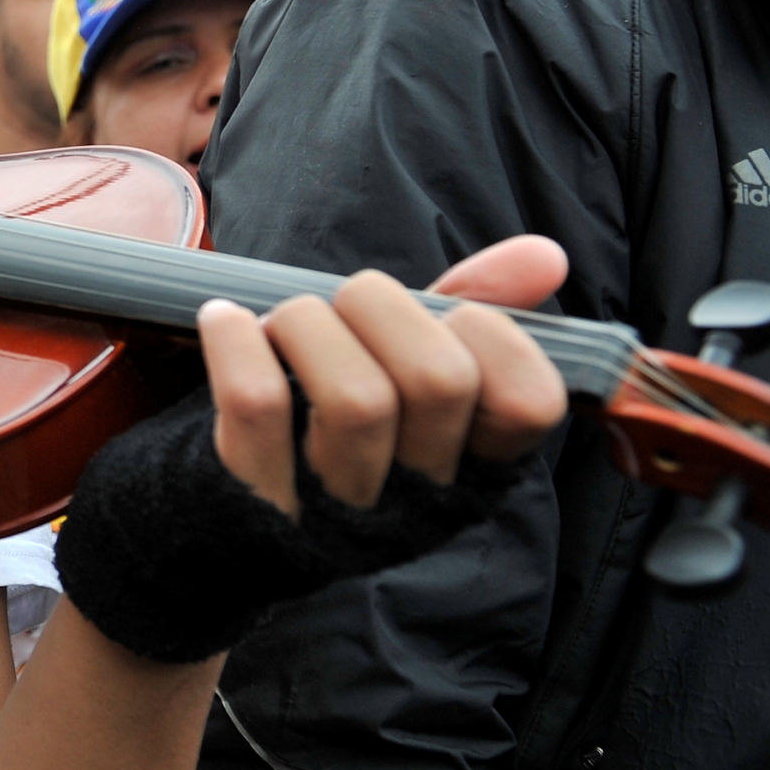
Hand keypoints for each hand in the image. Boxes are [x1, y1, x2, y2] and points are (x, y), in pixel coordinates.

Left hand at [201, 234, 571, 513]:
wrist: (233, 514)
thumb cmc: (339, 423)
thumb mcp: (415, 366)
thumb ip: (479, 309)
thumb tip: (545, 254)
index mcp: (473, 464)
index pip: (530, 401)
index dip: (491, 335)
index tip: (444, 316)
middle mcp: (417, 496)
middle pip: (439, 381)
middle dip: (383, 306)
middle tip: (341, 305)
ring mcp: (339, 507)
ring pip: (357, 398)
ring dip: (309, 324)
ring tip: (280, 322)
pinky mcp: (257, 500)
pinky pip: (258, 407)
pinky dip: (238, 343)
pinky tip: (225, 322)